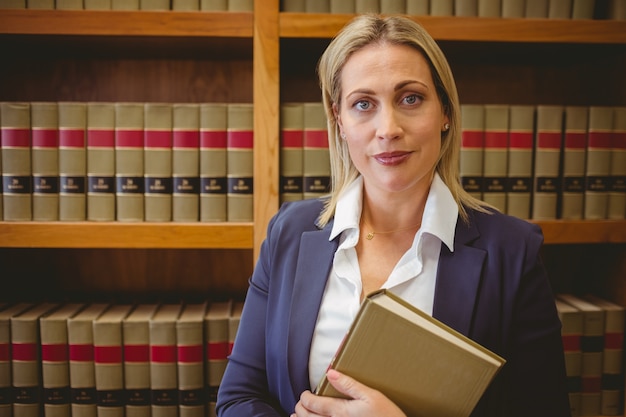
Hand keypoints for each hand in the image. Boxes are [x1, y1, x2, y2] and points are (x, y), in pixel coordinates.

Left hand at [291, 369, 406, 416]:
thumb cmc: (387, 416)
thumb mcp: (371, 395)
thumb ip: (349, 384)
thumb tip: (330, 373)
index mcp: (341, 411)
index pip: (313, 404)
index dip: (305, 398)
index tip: (304, 394)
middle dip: (300, 408)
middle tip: (300, 403)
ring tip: (298, 415)